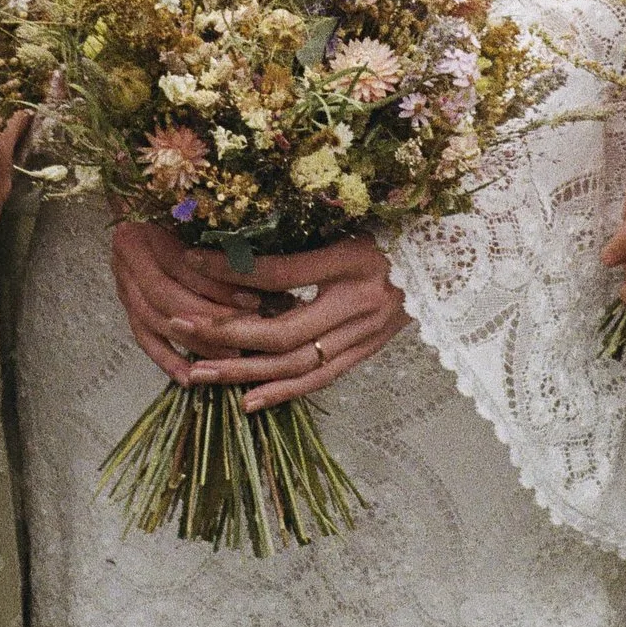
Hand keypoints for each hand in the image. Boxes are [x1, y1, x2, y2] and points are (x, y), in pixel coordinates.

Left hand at [108, 221, 410, 409]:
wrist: (445, 259)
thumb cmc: (390, 230)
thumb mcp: (346, 224)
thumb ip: (298, 239)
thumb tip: (235, 245)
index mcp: (353, 259)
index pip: (280, 273)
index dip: (232, 270)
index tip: (191, 260)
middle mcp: (361, 303)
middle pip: (281, 331)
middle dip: (225, 333)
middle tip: (180, 326)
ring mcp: (366, 335)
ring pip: (295, 366)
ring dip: (243, 372)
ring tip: (198, 372)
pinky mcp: (367, 353)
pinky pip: (319, 381)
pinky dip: (281, 394)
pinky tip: (246, 402)